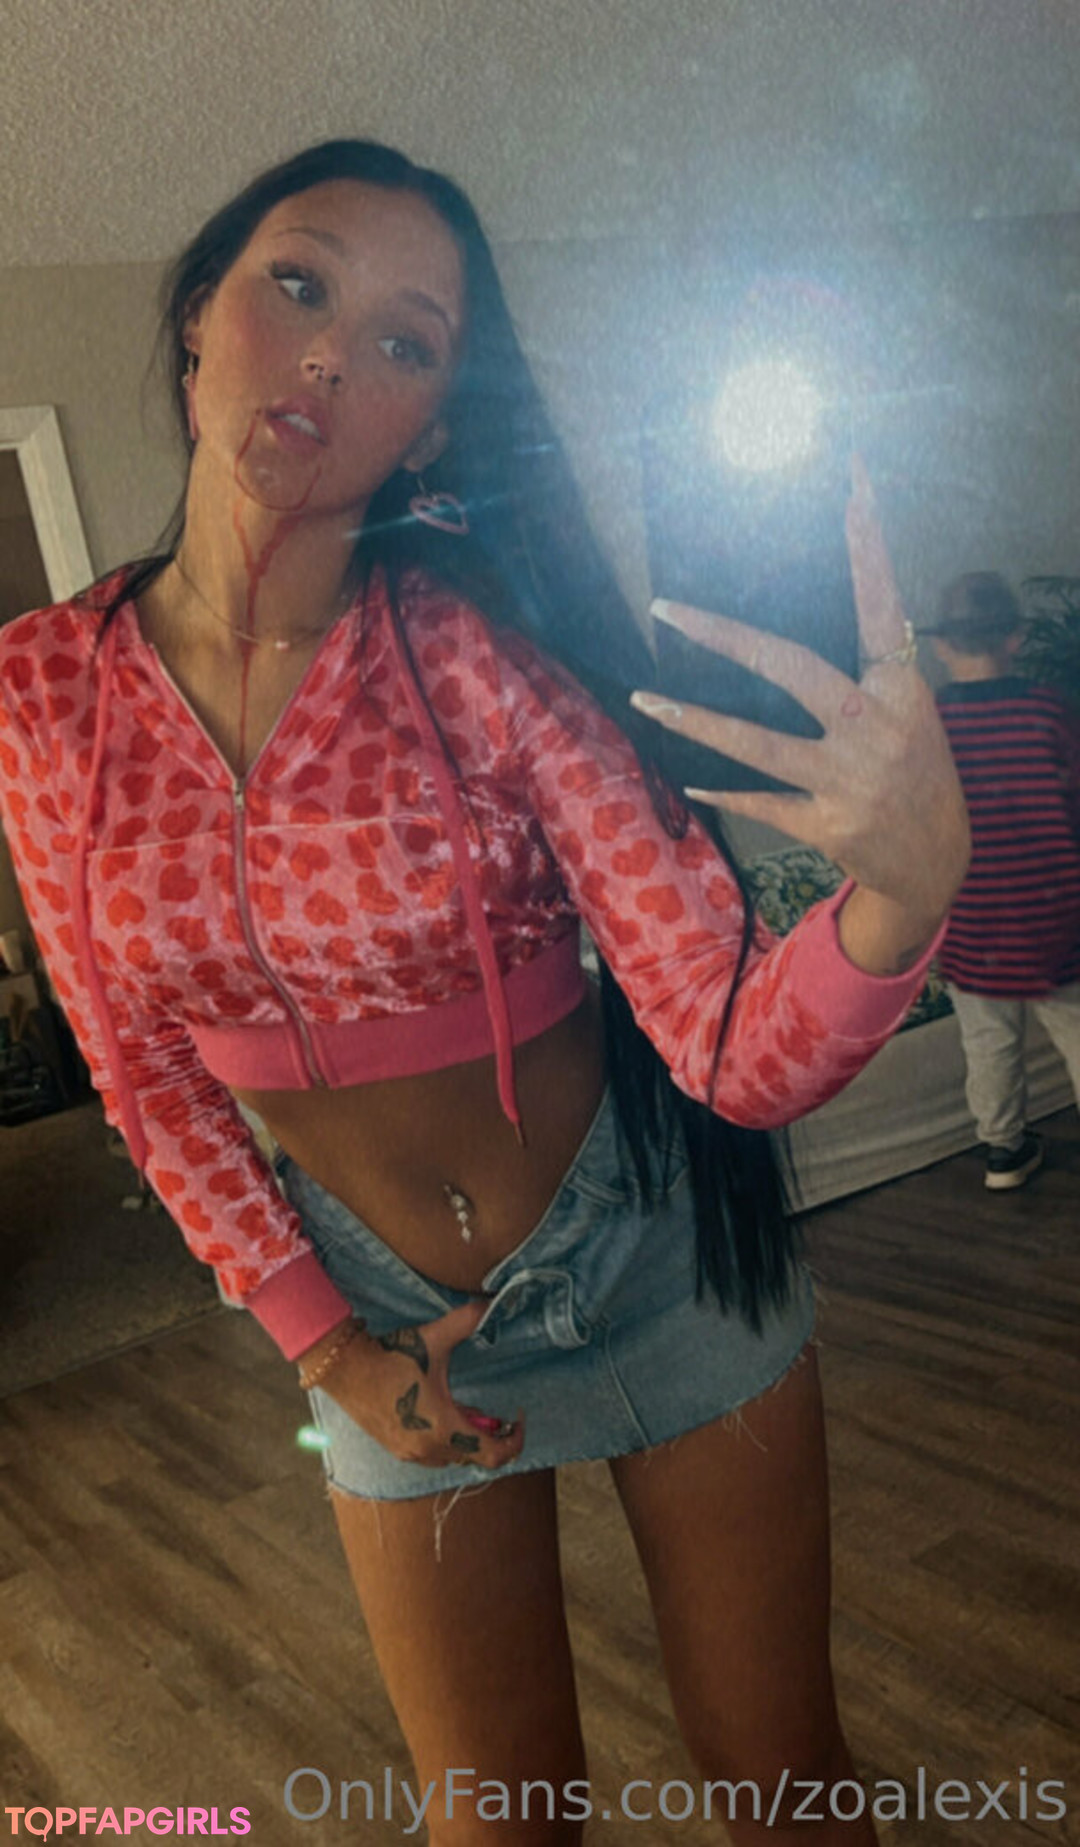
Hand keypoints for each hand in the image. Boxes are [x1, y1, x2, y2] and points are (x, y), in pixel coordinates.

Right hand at [300, 1299, 524, 1470]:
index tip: (517, 1420)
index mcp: (443, 1427)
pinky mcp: (396, 1448)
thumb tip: (491, 1305)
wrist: (344, 1368)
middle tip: (492, 1411)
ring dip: (466, 1438)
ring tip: (465, 1408)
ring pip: (452, 1457)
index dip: (514, 1442)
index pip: (492, 1454)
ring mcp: (409, 1452)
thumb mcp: (433, 1338)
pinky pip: (432, 1454)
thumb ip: (467, 1322)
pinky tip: (439, 1411)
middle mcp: (428, 1449)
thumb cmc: (390, 1356)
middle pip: (474, 1456)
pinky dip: (445, 1439)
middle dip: (489, 1434)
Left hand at [629, 457, 969, 940]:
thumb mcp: (913, 710)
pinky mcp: (824, 823)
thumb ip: (875, 667)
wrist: (934, 860)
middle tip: (666, 608)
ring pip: (758, 742)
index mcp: (901, 688)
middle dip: (724, 636)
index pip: (882, 604)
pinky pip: (760, 799)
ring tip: (647, 698)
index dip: (868, 546)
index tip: (852, 487)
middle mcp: (874, 727)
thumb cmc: (917, 770)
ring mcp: (847, 778)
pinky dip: (723, 789)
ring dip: (695, 720)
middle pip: (790, 666)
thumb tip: (833, 615)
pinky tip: (688, 778)